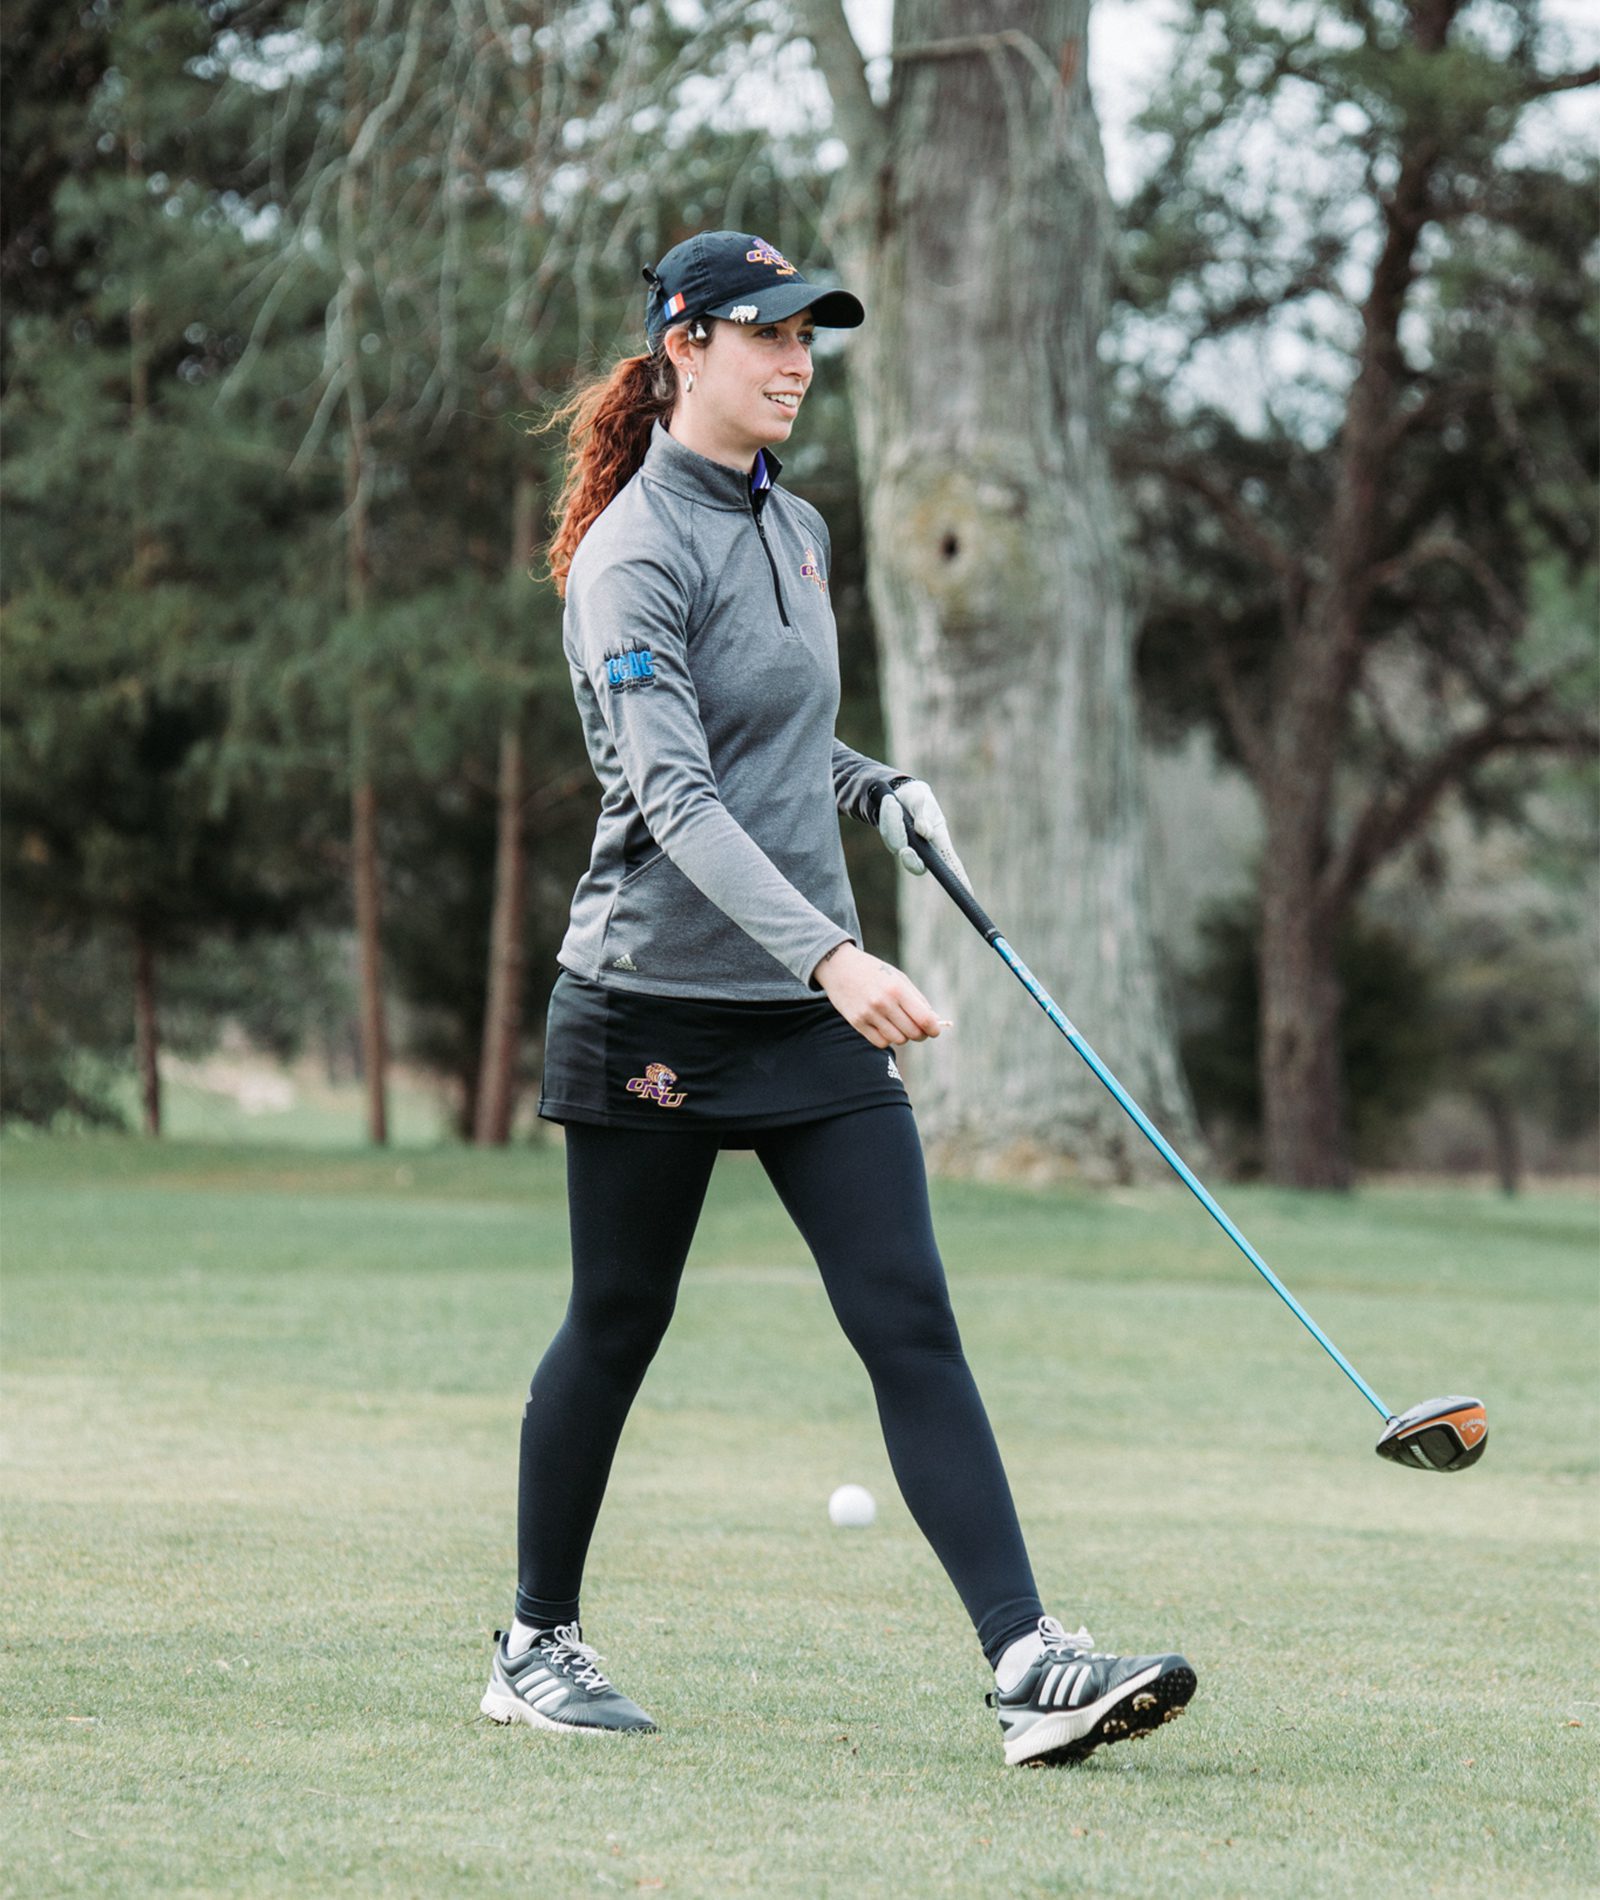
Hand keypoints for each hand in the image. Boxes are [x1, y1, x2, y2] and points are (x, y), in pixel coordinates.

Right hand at [810, 942, 945, 1048]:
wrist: (839, 966)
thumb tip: (934, 1021)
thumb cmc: (874, 972)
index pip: (924, 1019)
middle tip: (919, 1030)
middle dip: (920, 1034)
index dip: (934, 1029)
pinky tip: (885, 1028)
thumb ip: (917, 999)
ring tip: (899, 1025)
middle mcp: (883, 1003)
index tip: (935, 1030)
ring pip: (898, 1040)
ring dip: (903, 1036)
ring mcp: (869, 1014)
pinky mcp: (857, 1022)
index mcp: (897, 989)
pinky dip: (887, 1039)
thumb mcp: (898, 978)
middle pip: (913, 1033)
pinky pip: (881, 1043)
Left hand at [876, 779, 971, 889]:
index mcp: (940, 841)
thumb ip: (923, 816)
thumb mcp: (923, 801)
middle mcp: (923, 849)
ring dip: (893, 822)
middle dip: (910, 860)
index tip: (968, 892)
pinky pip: (887, 833)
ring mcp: (906, 847)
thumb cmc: (919, 799)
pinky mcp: (892, 841)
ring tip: (893, 802)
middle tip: (906, 850)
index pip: (951, 863)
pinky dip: (887, 817)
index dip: (959, 877)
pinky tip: (889, 802)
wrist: (900, 792)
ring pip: (897, 844)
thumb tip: (923, 832)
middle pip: (917, 866)